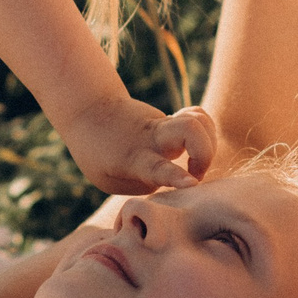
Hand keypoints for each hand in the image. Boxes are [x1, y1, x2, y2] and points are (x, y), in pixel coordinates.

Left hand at [59, 97, 217, 195]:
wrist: (88, 108)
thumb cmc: (96, 153)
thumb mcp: (108, 179)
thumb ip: (141, 186)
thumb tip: (172, 189)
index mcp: (134, 158)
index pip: (157, 167)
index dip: (177, 176)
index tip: (192, 184)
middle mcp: (153, 139)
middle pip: (190, 129)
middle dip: (205, 154)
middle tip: (196, 176)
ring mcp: (163, 125)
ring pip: (198, 120)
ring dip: (209, 144)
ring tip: (197, 164)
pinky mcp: (170, 120)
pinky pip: (198, 119)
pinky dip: (206, 132)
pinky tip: (195, 147)